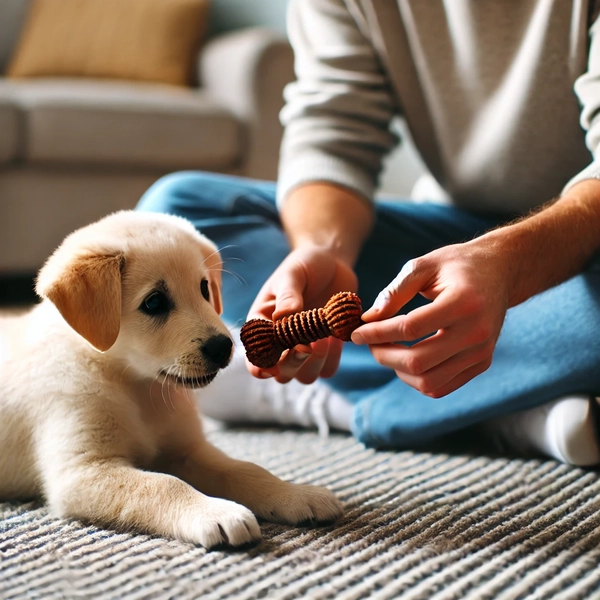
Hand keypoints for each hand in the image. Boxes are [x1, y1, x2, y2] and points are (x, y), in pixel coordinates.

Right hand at [246, 246, 357, 383]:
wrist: (332, 262)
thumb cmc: (305, 265)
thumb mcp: (293, 274)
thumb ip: (288, 295)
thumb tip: (282, 317)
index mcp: (263, 325)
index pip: (255, 357)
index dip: (259, 368)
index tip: (272, 367)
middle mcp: (281, 342)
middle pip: (282, 373)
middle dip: (293, 364)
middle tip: (307, 346)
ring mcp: (304, 347)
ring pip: (306, 376)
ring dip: (315, 363)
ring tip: (325, 338)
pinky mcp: (327, 349)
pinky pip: (328, 369)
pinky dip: (333, 359)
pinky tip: (336, 338)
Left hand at [351, 239, 510, 396]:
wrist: (499, 272)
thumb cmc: (455, 265)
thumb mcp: (423, 266)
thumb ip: (395, 291)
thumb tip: (369, 319)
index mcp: (464, 302)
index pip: (410, 328)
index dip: (377, 333)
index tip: (355, 332)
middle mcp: (477, 332)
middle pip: (418, 361)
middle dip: (383, 355)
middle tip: (367, 341)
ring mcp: (482, 352)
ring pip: (428, 382)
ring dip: (397, 370)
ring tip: (385, 349)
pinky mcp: (481, 363)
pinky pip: (441, 387)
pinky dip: (416, 379)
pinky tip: (404, 359)